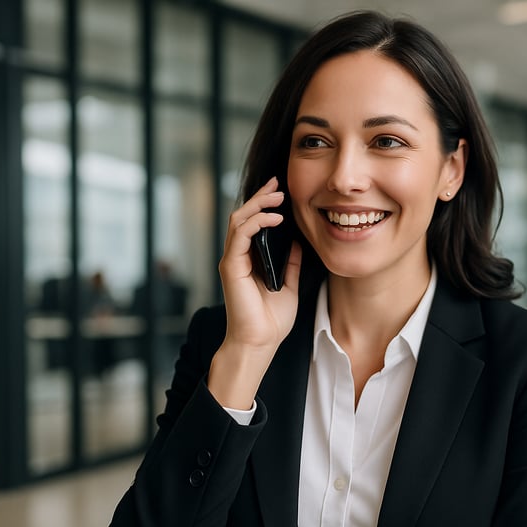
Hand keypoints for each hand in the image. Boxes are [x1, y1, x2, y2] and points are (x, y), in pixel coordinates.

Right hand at [208, 177, 301, 408]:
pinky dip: (256, 222)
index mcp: (250, 260)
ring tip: (277, 196)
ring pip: (238, 220)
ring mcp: (232, 261)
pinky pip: (240, 235)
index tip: (281, 191)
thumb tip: (296, 240)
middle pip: (243, 215)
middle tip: (278, 184)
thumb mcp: (289, 284)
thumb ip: (290, 262)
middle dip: (261, 196)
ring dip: (258, 204)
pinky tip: (274, 218)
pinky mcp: (231, 267)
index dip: (265, 204)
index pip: (252, 223)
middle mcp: (238, 257)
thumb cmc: (272, 320)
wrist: (260, 342)